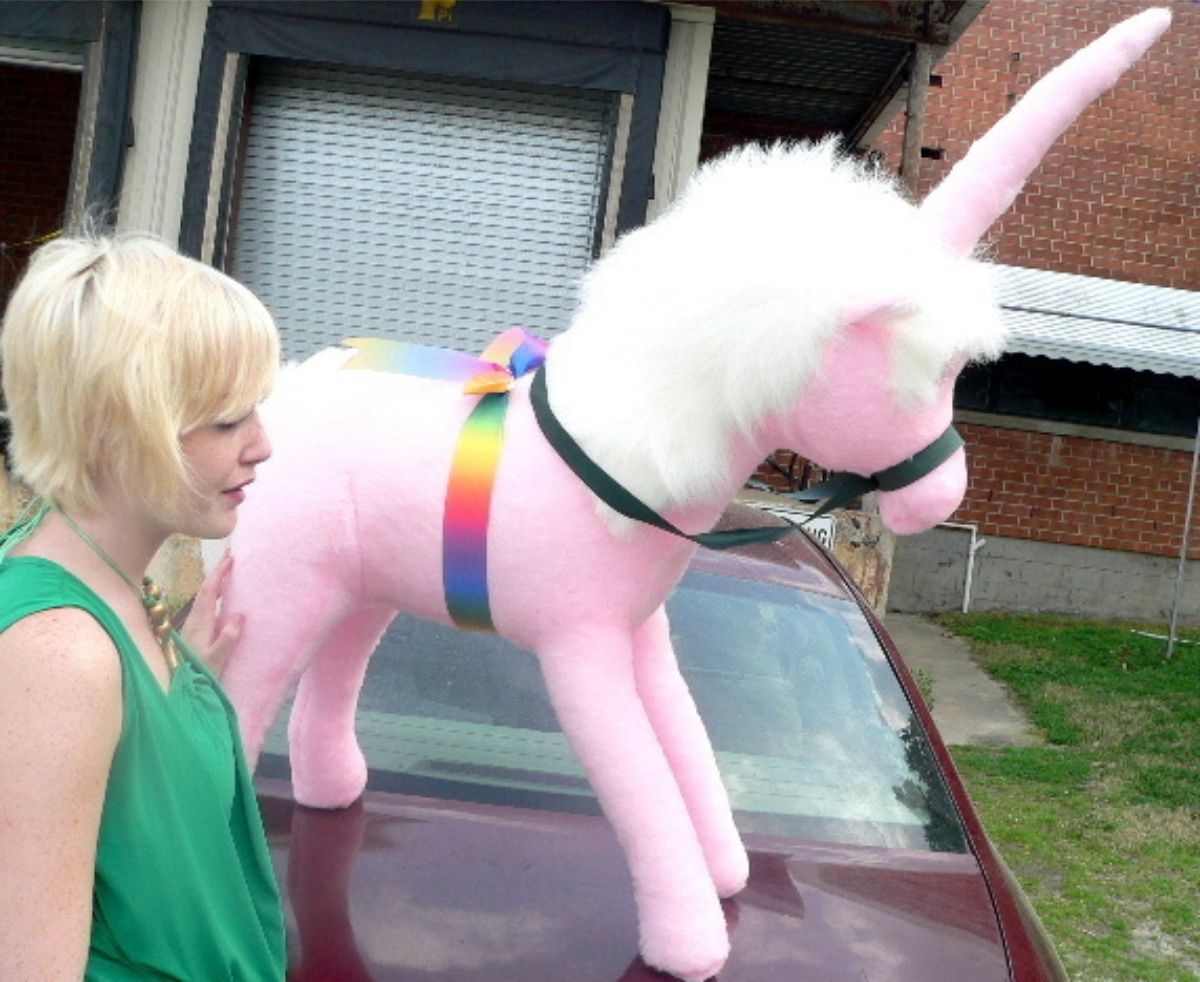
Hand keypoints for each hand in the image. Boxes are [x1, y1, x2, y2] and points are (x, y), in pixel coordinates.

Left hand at [180, 552, 243, 677]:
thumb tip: (240, 615)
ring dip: (216, 581)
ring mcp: (194, 624)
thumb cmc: (201, 672)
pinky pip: (206, 604)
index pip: (209, 590)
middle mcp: (195, 619)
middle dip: (218, 571)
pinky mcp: (196, 630)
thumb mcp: (217, 658)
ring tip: (229, 570)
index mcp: (201, 621)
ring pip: (204, 596)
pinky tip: (222, 595)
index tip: (231, 558)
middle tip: (232, 555)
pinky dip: (215, 593)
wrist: (182, 687)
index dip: (219, 573)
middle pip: (205, 588)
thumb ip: (227, 637)